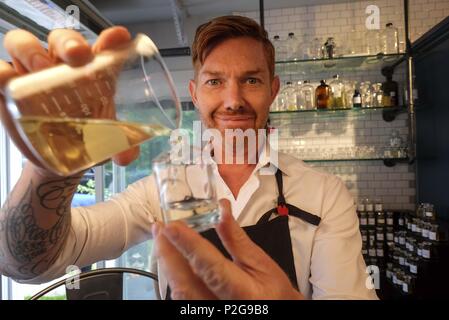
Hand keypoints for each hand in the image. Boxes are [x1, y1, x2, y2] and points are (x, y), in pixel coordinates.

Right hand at [0, 26, 138, 170]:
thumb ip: (121, 145)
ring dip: (32, 51)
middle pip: (61, 39)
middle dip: (69, 42)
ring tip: (42, 68)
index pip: (103, 47)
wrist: (60, 156)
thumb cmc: (86, 134)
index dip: (111, 39)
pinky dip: (0, 71)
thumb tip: (127, 157)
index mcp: (93, 71)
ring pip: (24, 43)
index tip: (119, 38)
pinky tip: (8, 79)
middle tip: (78, 57)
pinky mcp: (10, 87)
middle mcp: (62, 65)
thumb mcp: (106, 137)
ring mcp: (33, 73)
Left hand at [152, 199, 303, 299]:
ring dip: (168, 265)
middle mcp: (222, 307)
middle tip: (159, 229)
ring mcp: (209, 313)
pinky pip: (182, 297)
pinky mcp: (201, 312)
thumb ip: (237, 239)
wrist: (277, 313)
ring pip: (179, 293)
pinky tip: (171, 259)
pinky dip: (174, 276)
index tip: (171, 227)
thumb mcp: (261, 263)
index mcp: (243, 293)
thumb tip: (221, 210)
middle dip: (168, 255)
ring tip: (162, 240)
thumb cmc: (274, 291)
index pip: (210, 267)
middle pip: (186, 284)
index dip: (189, 246)